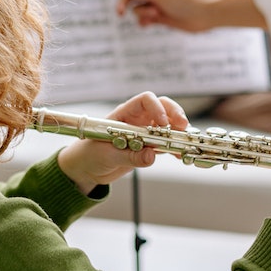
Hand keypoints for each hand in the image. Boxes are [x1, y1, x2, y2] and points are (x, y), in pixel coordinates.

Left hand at [56, 92, 188, 192]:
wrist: (86, 169)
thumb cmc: (89, 155)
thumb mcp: (107, 155)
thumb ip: (129, 156)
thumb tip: (151, 156)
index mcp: (123, 114)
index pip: (145, 100)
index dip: (157, 108)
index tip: (163, 123)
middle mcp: (136, 120)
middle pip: (162, 108)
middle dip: (175, 115)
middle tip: (183, 127)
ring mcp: (143, 133)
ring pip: (167, 125)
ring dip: (178, 132)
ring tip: (184, 143)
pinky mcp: (147, 147)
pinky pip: (165, 144)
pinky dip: (174, 148)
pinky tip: (179, 155)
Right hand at [106, 0, 265, 30]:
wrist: (206, 14)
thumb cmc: (187, 1)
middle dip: (124, 3)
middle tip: (119, 13)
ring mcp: (158, 3)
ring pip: (137, 8)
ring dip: (142, 13)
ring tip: (155, 16)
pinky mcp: (161, 16)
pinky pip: (145, 18)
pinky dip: (144, 21)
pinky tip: (148, 24)